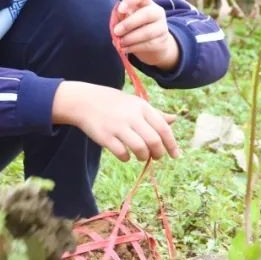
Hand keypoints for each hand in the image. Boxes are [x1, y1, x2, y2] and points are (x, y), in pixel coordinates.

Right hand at [52, 81, 179, 161]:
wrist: (85, 101)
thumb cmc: (115, 104)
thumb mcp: (135, 104)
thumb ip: (155, 113)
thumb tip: (174, 119)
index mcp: (142, 107)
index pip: (163, 128)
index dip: (172, 144)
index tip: (176, 155)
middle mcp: (132, 116)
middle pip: (154, 141)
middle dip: (158, 153)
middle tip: (157, 156)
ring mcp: (118, 126)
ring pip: (140, 149)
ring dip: (143, 156)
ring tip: (141, 156)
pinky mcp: (105, 137)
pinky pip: (122, 153)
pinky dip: (126, 158)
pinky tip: (125, 155)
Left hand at [113, 0, 179, 70]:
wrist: (153, 45)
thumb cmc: (134, 28)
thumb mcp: (127, 19)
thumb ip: (121, 17)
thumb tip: (117, 20)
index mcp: (145, 2)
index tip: (120, 10)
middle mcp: (157, 12)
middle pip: (146, 14)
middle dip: (128, 24)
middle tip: (116, 31)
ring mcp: (162, 27)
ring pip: (147, 32)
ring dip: (130, 38)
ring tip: (120, 42)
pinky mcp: (162, 41)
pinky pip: (148, 45)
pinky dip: (133, 48)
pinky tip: (124, 49)